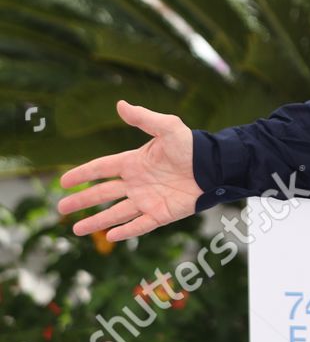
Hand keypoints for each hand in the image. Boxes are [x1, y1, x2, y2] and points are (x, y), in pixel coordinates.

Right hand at [58, 100, 201, 240]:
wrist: (216, 166)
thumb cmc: (193, 146)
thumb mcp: (168, 128)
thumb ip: (144, 118)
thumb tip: (120, 104)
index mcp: (135, 162)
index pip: (102, 168)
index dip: (82, 174)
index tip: (63, 181)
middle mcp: (137, 182)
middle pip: (103, 193)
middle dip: (82, 201)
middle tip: (61, 208)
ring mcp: (147, 199)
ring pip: (116, 213)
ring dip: (96, 221)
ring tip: (76, 229)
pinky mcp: (161, 214)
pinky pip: (139, 225)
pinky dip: (126, 232)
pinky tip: (110, 237)